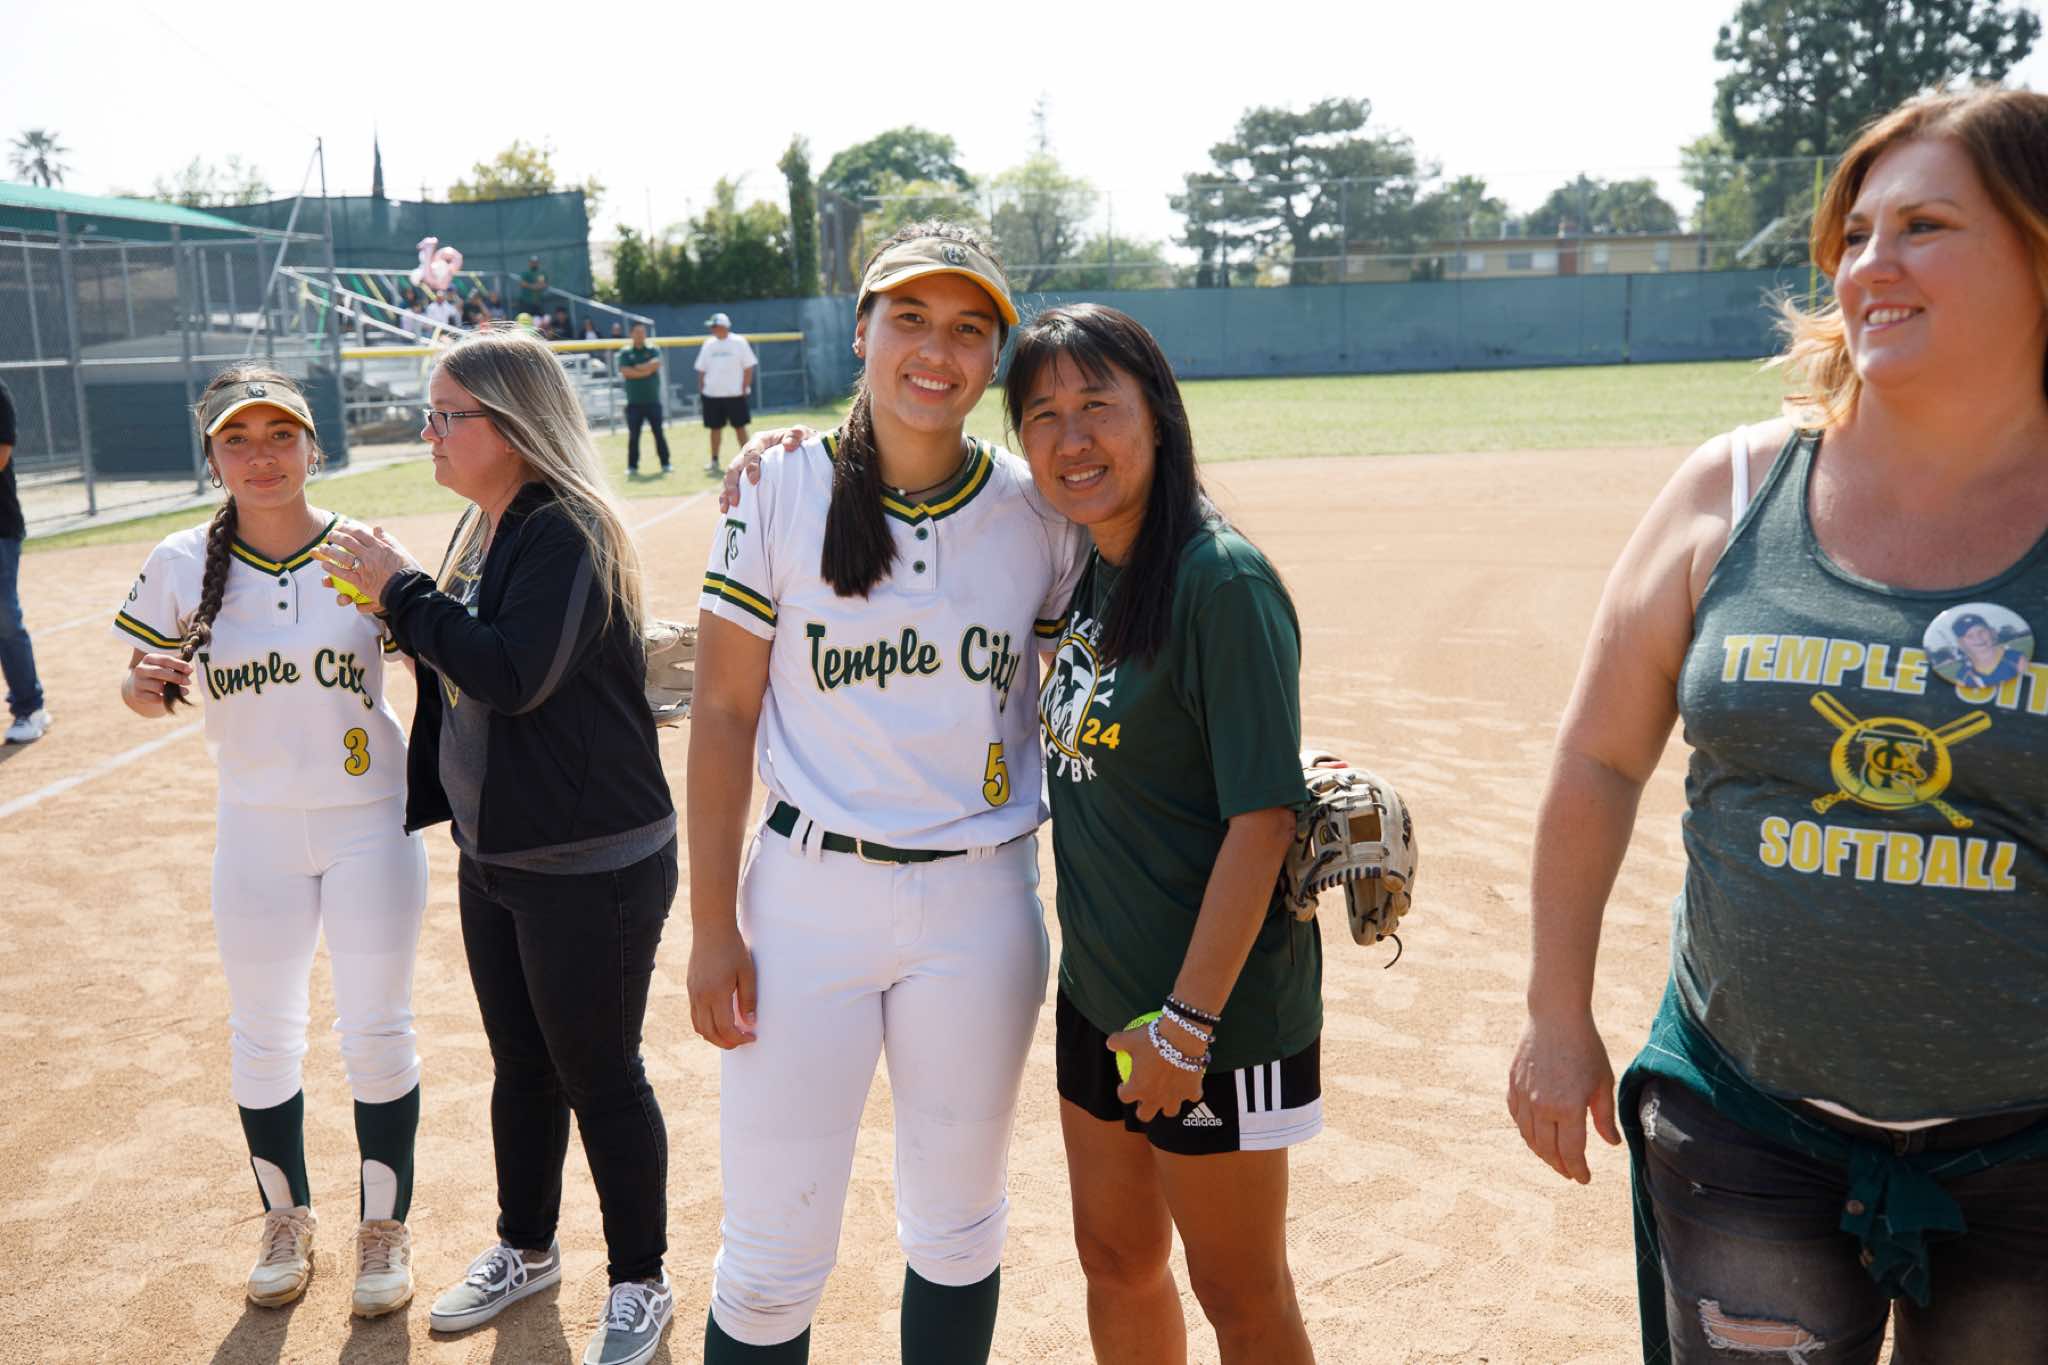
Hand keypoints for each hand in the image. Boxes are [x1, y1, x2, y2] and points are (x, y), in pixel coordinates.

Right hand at [129, 650, 194, 704]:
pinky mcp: (138, 695)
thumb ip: (178, 668)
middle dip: (176, 677)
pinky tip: (171, 697)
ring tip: (185, 691)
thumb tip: (189, 670)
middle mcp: (141, 669)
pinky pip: (155, 698)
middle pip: (159, 672)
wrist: (138, 686)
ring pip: (158, 687)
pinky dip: (166, 698)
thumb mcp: (166, 667)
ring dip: (173, 690)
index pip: (164, 660)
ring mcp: (138, 682)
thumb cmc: (158, 674)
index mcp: (149, 659)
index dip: (178, 664)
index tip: (190, 669)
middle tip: (188, 682)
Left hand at [314, 524, 420, 611]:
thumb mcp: (399, 551)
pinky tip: (325, 566)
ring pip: (342, 556)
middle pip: (348, 541)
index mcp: (380, 546)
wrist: (408, 589)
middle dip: (336, 536)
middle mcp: (370, 554)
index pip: (360, 533)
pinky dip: (332, 568)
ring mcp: (365, 567)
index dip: (348, 527)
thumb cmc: (407, 570)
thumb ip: (386, 539)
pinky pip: (342, 573)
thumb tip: (377, 528)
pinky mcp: (361, 581)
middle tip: (330, 535)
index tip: (341, 525)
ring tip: (322, 548)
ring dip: (330, 551)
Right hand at [687, 927, 757, 1048]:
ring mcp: (693, 993)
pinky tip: (719, 1021)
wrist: (711, 929)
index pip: (725, 1028)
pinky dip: (705, 1025)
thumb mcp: (747, 973)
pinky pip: (695, 1015)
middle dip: (727, 1043)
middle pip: (710, 1033)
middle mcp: (700, 997)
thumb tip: (750, 1023)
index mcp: (716, 994)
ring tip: (731, 1035)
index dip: (739, 1038)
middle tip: (742, 1040)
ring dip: (714, 1037)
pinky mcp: (690, 988)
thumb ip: (748, 999)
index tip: (752, 1037)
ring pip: (699, 1027)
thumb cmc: (732, 948)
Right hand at [718, 425, 813, 512]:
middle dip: (732, 484)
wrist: (803, 450)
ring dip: (726, 493)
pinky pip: (734, 487)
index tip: (754, 481)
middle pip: (735, 466)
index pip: (751, 452)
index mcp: (761, 441)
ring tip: (727, 508)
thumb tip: (788, 445)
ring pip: (730, 478)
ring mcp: (746, 466)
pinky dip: (728, 497)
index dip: (750, 466)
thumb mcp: (803, 435)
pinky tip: (726, 510)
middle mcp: (749, 452)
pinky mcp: (747, 478)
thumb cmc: (802, 442)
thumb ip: (797, 434)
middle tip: (735, 500)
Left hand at [1107, 1021, 1204, 1122]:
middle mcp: (1155, 1097)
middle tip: (1143, 1100)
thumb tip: (1110, 1043)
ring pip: (1170, 1111)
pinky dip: (1191, 1092)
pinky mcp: (1192, 1091)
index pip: (1124, 1097)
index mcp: (1138, 1087)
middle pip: (1145, 1115)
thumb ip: (1118, 1042)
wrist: (1182, 1037)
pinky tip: (1189, 1084)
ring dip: (1167, 1105)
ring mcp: (1175, 1097)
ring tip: (1167, 1096)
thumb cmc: (1154, 1038)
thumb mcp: (1131, 1038)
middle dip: (1143, 1110)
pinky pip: (1193, 1096)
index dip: (1123, 1091)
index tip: (1124, 1085)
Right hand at [1507, 1007, 1621, 1182]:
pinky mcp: (1513, 1085)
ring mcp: (1524, 1096)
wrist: (1555, 1017)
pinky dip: (1526, 1131)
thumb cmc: (1585, 1048)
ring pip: (1529, 1137)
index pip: (1571, 1153)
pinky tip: (1536, 1133)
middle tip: (1570, 1172)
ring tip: (1554, 1157)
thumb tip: (1611, 1143)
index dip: (1578, 1170)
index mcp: (1569, 1108)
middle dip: (1560, 1166)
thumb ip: (1604, 1117)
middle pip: (1548, 1150)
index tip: (1584, 1178)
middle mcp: (1543, 1107)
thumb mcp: (1603, 1083)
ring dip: (1541, 1152)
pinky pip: (1517, 1117)